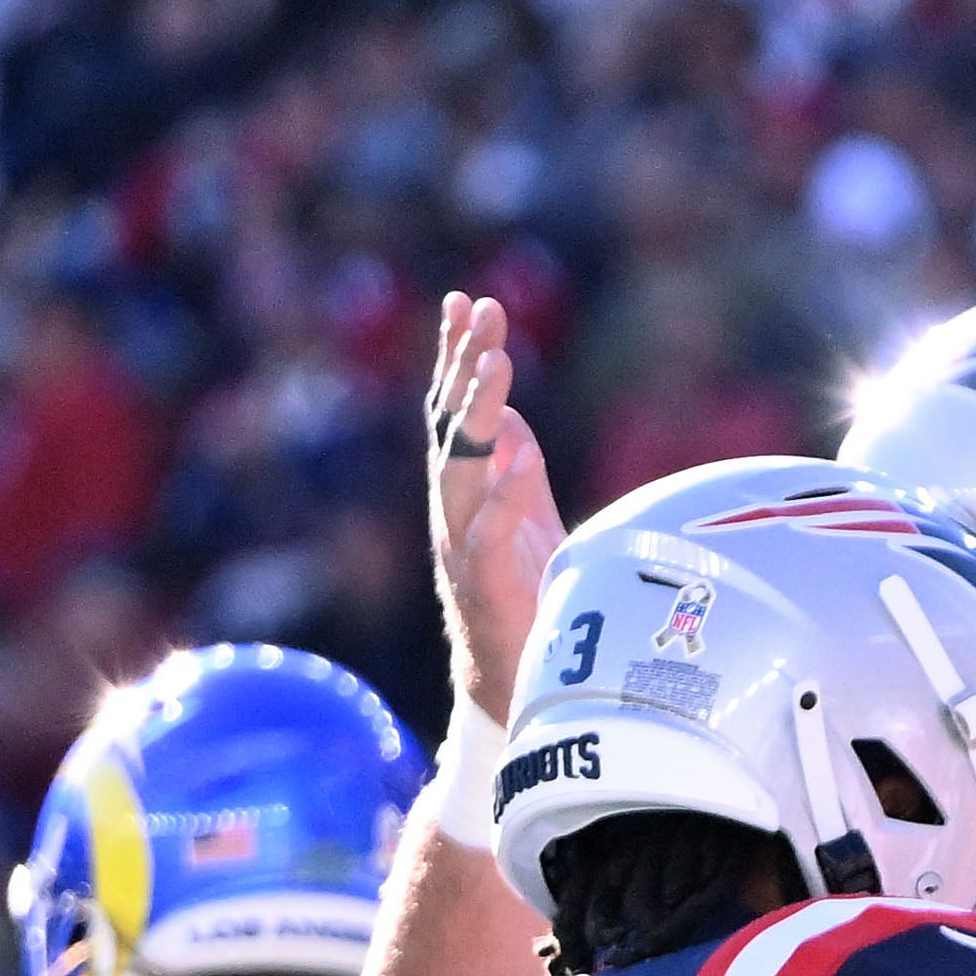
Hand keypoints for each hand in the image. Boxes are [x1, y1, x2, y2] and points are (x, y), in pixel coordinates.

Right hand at [423, 293, 566, 726]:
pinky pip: (487, 530)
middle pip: (449, 420)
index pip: (455, 406)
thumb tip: (508, 415)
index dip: (458, 354)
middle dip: (462, 362)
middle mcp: (453, 503)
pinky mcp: (482, 578)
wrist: (516, 674)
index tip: (465, 301)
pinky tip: (511, 453)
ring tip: (495, 361)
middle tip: (479, 309)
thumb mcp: (527, 517)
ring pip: (459, 463)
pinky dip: (500, 491)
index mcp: (467, 484)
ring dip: (474, 410)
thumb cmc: (527, 592)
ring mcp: (461, 538)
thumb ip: (516, 467)